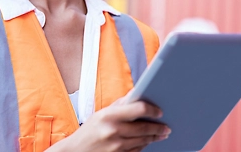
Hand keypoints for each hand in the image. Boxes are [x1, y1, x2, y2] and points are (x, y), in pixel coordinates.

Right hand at [48, 98, 169, 151]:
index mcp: (109, 115)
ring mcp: (115, 146)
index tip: (159, 112)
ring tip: (161, 134)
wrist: (75, 151)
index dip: (152, 110)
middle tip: (166, 127)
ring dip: (154, 138)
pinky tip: (147, 142)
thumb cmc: (89, 130)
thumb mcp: (101, 114)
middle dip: (158, 128)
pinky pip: (136, 151)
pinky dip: (143, 146)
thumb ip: (120, 105)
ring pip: (142, 141)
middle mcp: (113, 131)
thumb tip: (136, 94)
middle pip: (144, 128)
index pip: (139, 109)